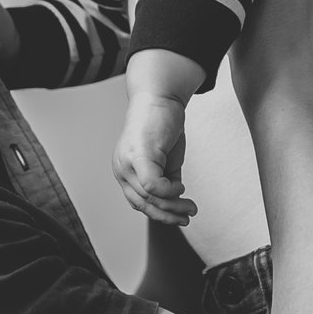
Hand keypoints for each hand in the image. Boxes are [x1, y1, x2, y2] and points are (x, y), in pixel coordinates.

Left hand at [113, 92, 196, 225]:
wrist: (160, 95)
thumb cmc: (162, 124)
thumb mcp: (164, 159)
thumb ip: (166, 179)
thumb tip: (175, 201)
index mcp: (125, 171)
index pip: (139, 203)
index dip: (161, 214)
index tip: (180, 218)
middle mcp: (121, 169)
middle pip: (144, 204)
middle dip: (169, 215)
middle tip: (188, 216)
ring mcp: (127, 162)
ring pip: (150, 198)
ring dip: (173, 206)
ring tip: (190, 207)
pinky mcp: (138, 155)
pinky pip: (152, 185)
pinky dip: (169, 191)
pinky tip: (180, 186)